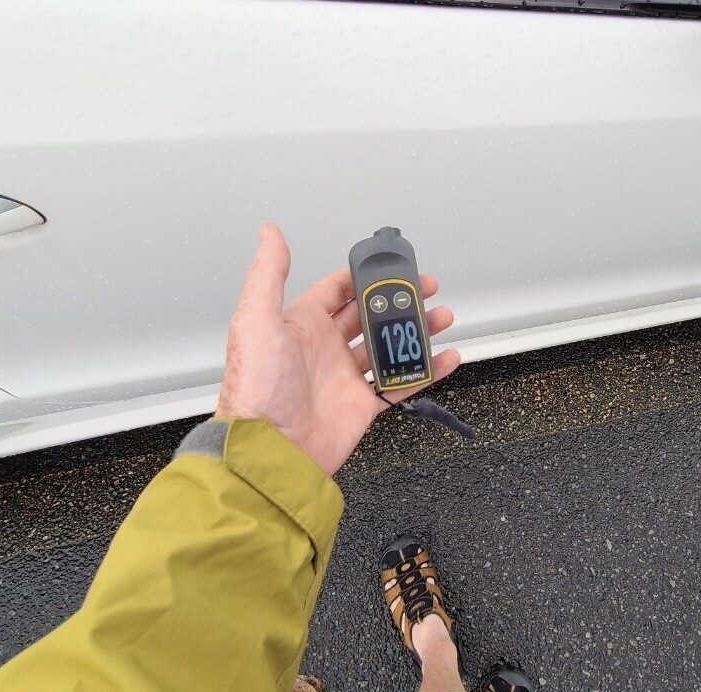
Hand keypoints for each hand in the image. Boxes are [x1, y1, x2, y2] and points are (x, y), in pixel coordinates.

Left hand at [216, 223, 461, 474]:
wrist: (270, 451)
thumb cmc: (255, 389)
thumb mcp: (256, 320)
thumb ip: (268, 273)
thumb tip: (268, 231)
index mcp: (300, 324)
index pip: (339, 290)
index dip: (368, 276)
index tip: (394, 266)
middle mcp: (324, 348)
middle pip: (371, 315)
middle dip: (400, 301)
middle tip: (428, 288)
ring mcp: (345, 377)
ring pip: (388, 346)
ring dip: (416, 330)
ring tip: (441, 318)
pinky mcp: (362, 405)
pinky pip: (400, 383)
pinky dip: (426, 371)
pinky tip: (445, 358)